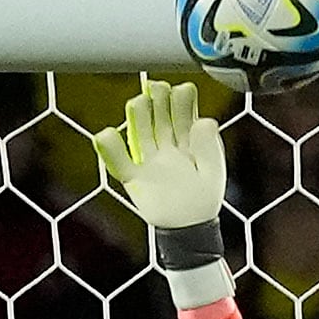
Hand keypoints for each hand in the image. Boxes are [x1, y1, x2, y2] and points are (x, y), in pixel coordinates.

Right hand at [95, 78, 226, 230]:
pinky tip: (105, 134)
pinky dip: (110, 149)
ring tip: (138, 102)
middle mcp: (166, 148)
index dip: (181, 100)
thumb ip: (209, 147)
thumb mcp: (213, 172)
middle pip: (159, 117)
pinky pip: (119, 163)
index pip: (183, 115)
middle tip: (157, 87)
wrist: (190, 231)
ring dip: (138, 116)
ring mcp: (149, 161)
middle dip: (158, 100)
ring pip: (140, 132)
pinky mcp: (134, 179)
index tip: (181, 89)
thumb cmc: (202, 201)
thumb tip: (207, 120)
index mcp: (187, 144)